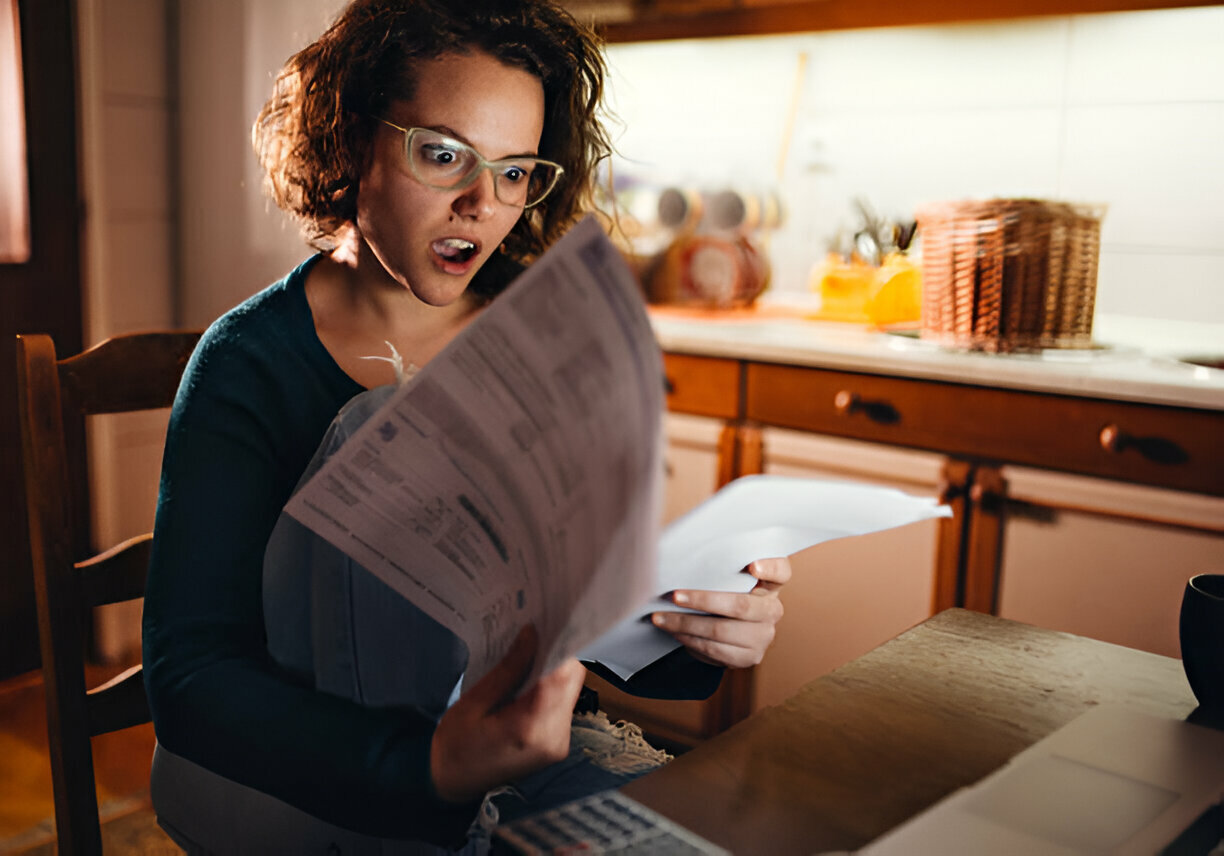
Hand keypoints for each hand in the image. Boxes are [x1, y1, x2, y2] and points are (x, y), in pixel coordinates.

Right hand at [429, 625, 584, 803]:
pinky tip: (532, 676)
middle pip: (571, 682)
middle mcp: (554, 738)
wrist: (453, 784)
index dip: (559, 644)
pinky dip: (552, 687)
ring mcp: (559, 744)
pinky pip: (563, 705)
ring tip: (530, 650)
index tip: (547, 620)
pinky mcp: (557, 744)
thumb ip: (508, 669)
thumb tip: (532, 634)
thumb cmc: (456, 745)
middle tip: (537, 629)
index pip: (562, 676)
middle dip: (557, 654)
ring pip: (570, 691)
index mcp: (530, 729)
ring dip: (555, 670)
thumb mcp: (473, 703)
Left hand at [651, 557, 790, 668]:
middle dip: (703, 600)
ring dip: (685, 624)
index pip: (781, 572)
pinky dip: (690, 641)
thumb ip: (719, 567)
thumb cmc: (723, 592)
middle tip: (674, 596)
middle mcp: (772, 610)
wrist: (729, 630)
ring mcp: (764, 636)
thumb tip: (681, 558)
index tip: (752, 566)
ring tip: (661, 618)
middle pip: (741, 606)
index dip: (770, 568)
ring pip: (722, 631)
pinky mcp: (751, 657)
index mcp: (771, 584)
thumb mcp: (727, 578)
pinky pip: (716, 650)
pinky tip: (674, 632)